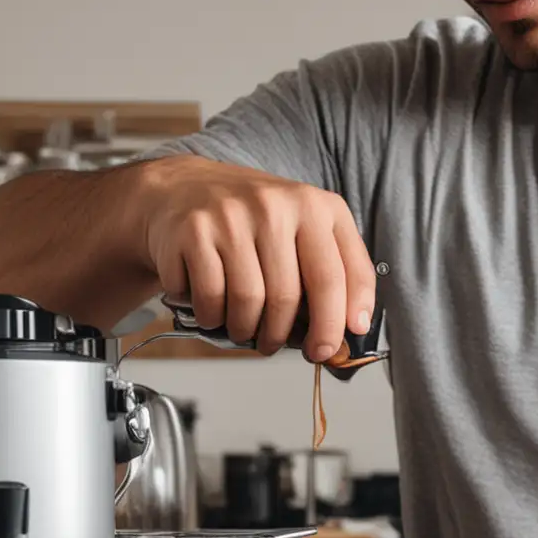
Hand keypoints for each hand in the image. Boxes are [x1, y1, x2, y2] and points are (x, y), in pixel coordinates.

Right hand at [137, 155, 374, 361]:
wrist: (183, 188)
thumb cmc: (252, 219)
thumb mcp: (305, 227)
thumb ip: (335, 269)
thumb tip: (354, 326)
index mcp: (314, 206)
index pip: (336, 277)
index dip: (334, 324)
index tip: (328, 349)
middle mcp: (275, 206)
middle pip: (288, 298)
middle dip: (282, 335)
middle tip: (274, 343)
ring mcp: (231, 217)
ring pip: (248, 303)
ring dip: (245, 330)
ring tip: (242, 326)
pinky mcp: (193, 231)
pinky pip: (209, 298)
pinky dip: (211, 317)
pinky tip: (213, 309)